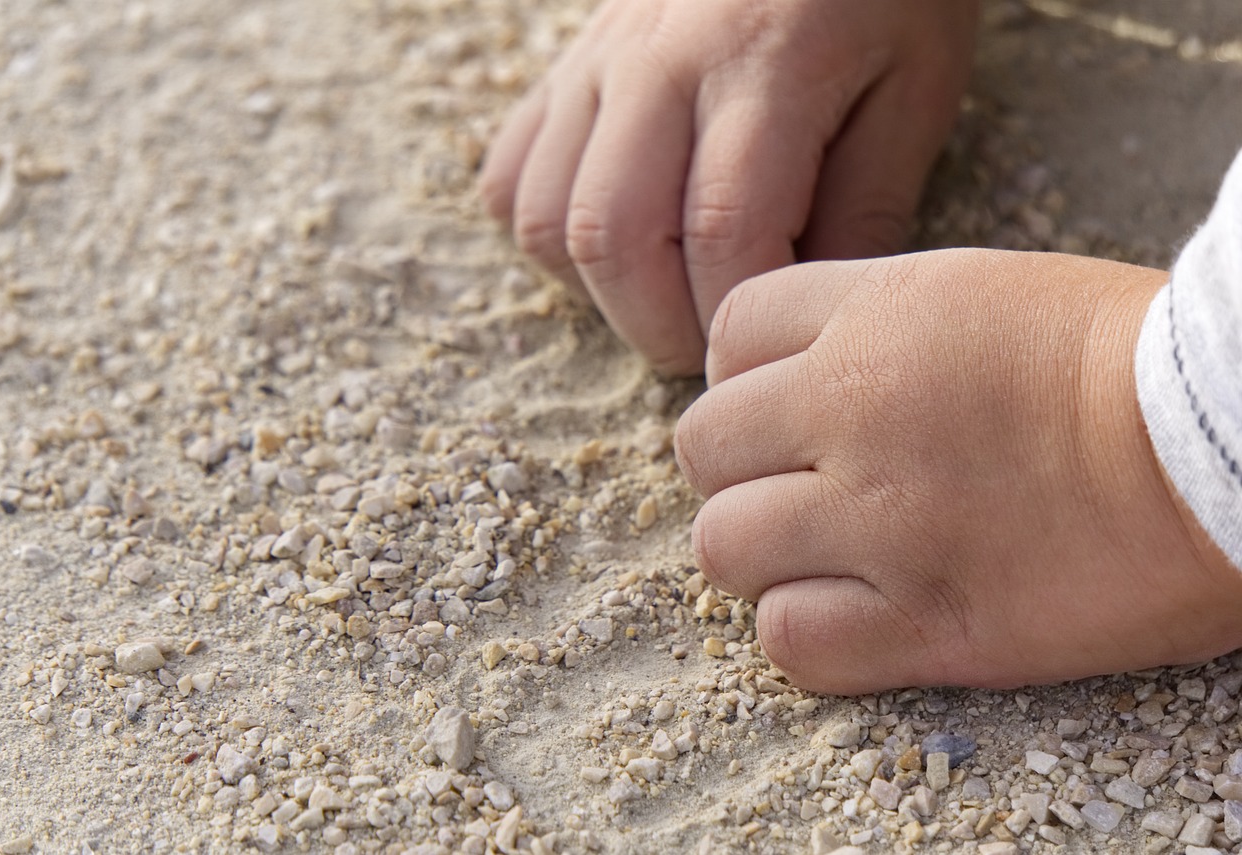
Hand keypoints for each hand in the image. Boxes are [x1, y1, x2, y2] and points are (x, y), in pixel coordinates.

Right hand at [480, 0, 979, 374]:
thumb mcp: (914, 91)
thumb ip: (867, 206)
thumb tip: (801, 315)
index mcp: (763, 66)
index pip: (724, 232)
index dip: (736, 319)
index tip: (766, 345)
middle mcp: (657, 64)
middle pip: (610, 237)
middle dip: (659, 327)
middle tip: (709, 345)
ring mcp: (595, 67)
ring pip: (544, 220)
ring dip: (600, 291)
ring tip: (666, 295)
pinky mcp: (561, 74)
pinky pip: (510, 182)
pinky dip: (550, 239)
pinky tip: (617, 242)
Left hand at [675, 250, 1241, 692]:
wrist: (1235, 438)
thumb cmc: (1132, 360)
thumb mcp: (984, 295)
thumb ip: (875, 327)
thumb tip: (802, 378)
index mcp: (874, 319)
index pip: (728, 336)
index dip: (741, 379)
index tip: (780, 411)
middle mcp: (854, 412)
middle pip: (703, 447)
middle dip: (739, 470)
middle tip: (797, 487)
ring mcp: (883, 521)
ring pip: (724, 547)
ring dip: (762, 555)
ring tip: (824, 556)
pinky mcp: (931, 622)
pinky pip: (792, 641)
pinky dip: (807, 633)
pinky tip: (859, 615)